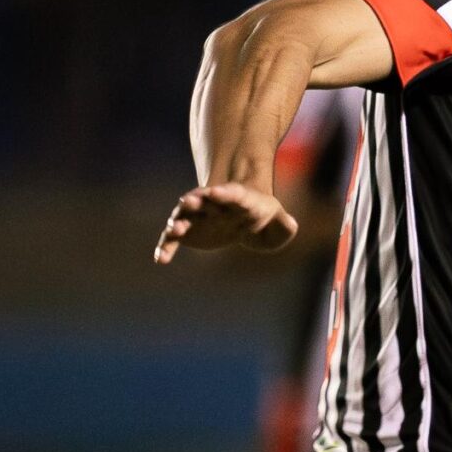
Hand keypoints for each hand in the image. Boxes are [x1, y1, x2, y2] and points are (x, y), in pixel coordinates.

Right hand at [155, 181, 298, 264]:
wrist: (243, 218)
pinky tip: (160, 260)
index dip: (225, 193)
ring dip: (179, 221)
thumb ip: (285, 225)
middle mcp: (215, 205)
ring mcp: (199, 217)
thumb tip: (291, 224)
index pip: (233, 194)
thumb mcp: (279, 224)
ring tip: (176, 230)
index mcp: (240, 200)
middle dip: (196, 199)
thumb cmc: (264, 220)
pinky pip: (173, 239)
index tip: (215, 192)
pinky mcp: (188, 232)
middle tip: (188, 201)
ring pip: (185, 216)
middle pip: (204, 199)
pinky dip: (166, 247)